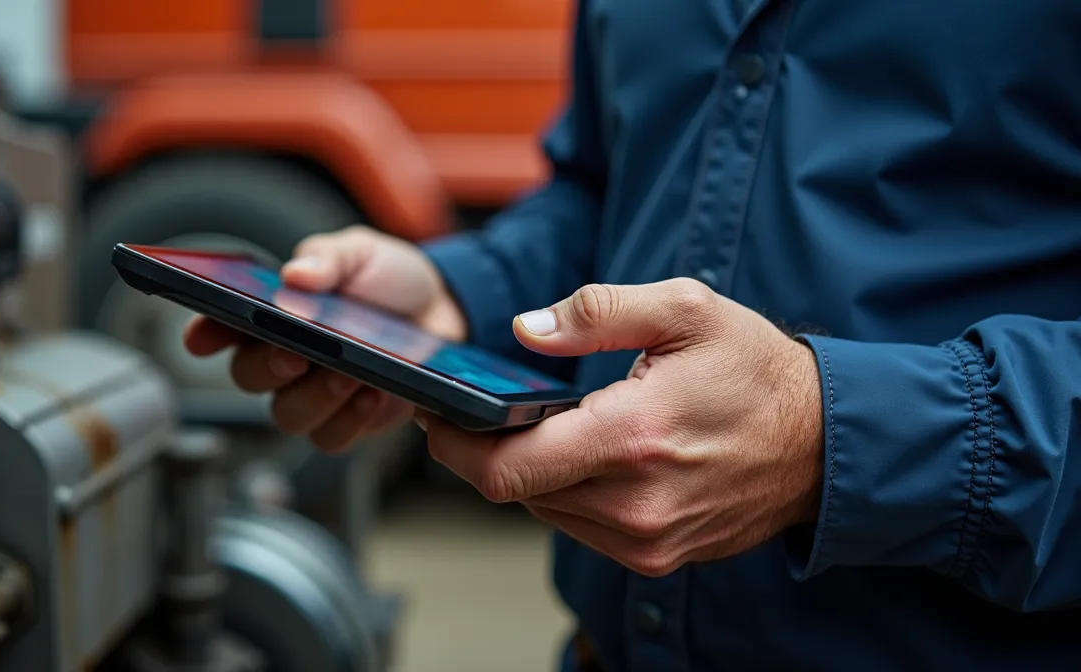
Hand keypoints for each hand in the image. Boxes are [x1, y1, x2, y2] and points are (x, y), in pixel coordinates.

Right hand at [184, 226, 466, 451]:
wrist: (442, 310)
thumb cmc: (386, 278)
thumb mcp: (359, 253)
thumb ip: (328, 259)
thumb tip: (296, 274)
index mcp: (272, 313)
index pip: (221, 326)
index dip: (204, 334)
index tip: (201, 338)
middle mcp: (283, 358)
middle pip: (248, 378)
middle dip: (269, 368)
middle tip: (298, 355)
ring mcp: (314, 394)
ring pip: (288, 416)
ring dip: (316, 398)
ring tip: (349, 376)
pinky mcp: (349, 421)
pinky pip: (332, 438)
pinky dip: (352, 421)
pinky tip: (375, 396)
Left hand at [418, 279, 823, 575]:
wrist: (826, 442)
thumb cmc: (758, 372)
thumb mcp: (685, 309)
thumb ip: (596, 312)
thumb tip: (525, 329)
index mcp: (632, 438)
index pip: (507, 466)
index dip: (455, 442)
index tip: (433, 414)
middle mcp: (635, 503)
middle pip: (515, 493)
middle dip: (482, 452)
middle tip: (469, 414)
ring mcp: (647, 539)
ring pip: (544, 511)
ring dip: (524, 473)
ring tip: (528, 428)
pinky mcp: (657, 555)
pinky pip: (580, 528)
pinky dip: (563, 494)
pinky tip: (576, 457)